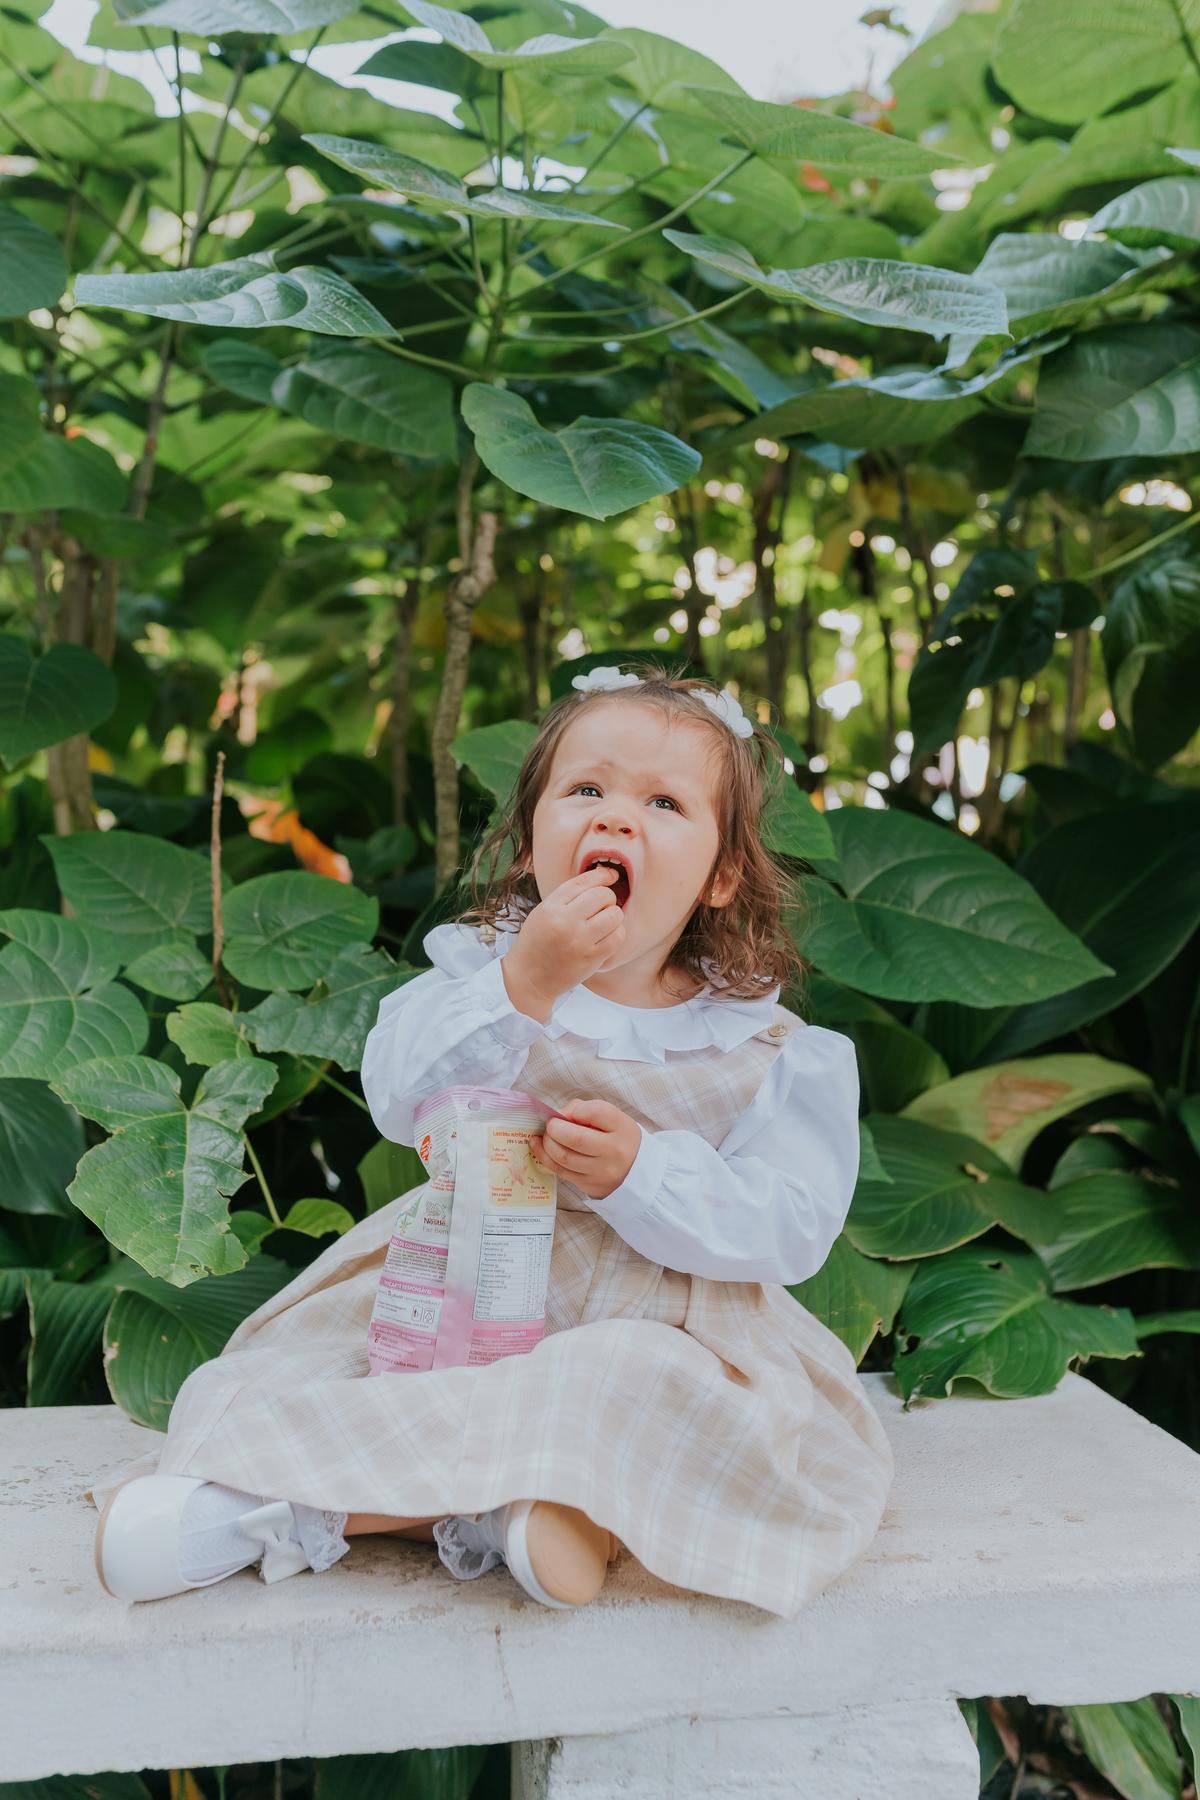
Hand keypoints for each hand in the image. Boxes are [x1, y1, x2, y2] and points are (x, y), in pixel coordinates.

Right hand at [502, 868, 625, 1022]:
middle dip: (608, 897)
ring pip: (614, 915)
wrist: (528, 979)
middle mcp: (564, 921)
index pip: (583, 882)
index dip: (602, 875)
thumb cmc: (536, 944)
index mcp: (550, 907)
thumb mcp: (542, 913)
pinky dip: (617, 933)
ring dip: (614, 915)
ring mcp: (579, 941)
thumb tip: (598, 880)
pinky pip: (617, 937)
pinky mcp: (591, 958)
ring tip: (605, 922)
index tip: (610, 876)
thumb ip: (566, 898)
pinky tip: (607, 936)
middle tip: (604, 905)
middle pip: (602, 895)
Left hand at [533, 1097, 640, 1200]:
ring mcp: (601, 1171)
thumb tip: (558, 1115)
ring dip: (547, 1142)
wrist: (634, 1171)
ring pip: (563, 1156)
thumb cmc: (618, 1138)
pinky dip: (544, 1156)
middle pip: (575, 1138)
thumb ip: (585, 1109)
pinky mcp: (588, 1184)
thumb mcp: (612, 1118)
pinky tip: (538, 1146)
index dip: (577, 1110)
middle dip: (554, 1128)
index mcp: (622, 1128)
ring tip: (546, 1135)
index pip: (596, 1112)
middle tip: (551, 1124)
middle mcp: (614, 1151)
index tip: (574, 1113)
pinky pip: (559, 1170)